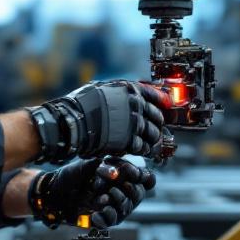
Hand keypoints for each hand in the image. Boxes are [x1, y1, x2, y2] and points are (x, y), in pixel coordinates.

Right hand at [26, 80, 166, 163]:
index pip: (154, 94)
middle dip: (156, 124)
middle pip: (157, 116)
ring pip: (153, 133)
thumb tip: (128, 93)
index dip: (162, 101)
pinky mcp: (130, 141)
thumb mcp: (101, 88)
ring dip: (152, 140)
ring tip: (149, 144)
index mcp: (130, 90)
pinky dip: (145, 151)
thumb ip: (118, 92)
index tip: (167, 105)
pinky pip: (144, 147)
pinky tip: (142, 151)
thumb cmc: (81, 106)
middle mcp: (136, 105)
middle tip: (155, 130)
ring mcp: (134, 123)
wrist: (72, 124)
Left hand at [28, 156, 157, 228]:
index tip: (132, 174)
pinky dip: (106, 217)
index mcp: (120, 175)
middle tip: (115, 188)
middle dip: (130, 191)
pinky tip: (95, 213)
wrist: (53, 193)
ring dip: (117, 203)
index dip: (143, 177)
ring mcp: (112, 205)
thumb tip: (113, 171)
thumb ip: (100, 166)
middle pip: (138, 194)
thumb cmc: (69, 176)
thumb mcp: (85, 165)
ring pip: (127, 208)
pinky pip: (112, 220)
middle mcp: (119, 190)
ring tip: (101, 198)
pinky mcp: (103, 218)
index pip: (144, 177)